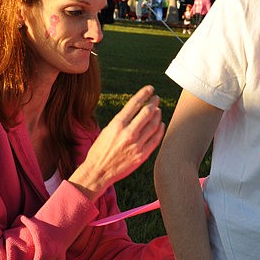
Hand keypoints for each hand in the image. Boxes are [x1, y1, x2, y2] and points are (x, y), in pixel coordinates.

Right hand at [69, 85, 164, 199]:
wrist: (98, 171)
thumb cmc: (100, 149)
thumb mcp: (107, 130)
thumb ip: (122, 121)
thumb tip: (137, 110)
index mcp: (117, 124)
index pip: (134, 104)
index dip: (144, 93)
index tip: (150, 89)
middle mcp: (128, 133)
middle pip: (147, 112)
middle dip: (154, 103)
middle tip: (156, 99)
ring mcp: (136, 145)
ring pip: (154, 125)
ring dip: (158, 115)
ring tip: (158, 110)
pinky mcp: (142, 155)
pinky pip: (156, 139)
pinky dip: (160, 130)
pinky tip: (161, 125)